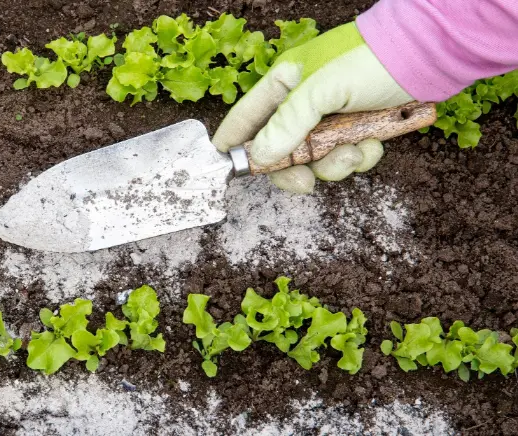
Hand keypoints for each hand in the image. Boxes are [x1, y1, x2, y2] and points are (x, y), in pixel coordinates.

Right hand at [212, 22, 412, 193]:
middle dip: (295, 168)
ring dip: (335, 163)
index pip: (246, 118)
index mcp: (283, 84)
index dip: (234, 144)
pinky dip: (359, 157)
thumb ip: (287, 124)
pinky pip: (344, 156)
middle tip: (306, 181)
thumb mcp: (321, 90)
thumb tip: (260, 156)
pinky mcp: (355, 129)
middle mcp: (302, 103)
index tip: (229, 169)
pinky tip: (374, 143)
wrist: (429, 56)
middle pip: (279, 150)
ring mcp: (329, 118)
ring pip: (315, 159)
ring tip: (356, 152)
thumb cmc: (370, 60)